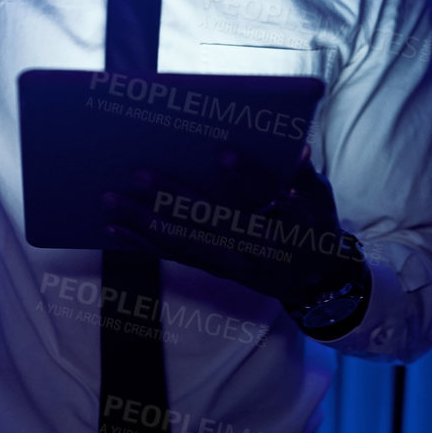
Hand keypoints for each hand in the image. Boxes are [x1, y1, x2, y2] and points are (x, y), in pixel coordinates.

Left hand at [101, 143, 366, 308]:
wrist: (315, 283)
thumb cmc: (317, 230)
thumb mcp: (321, 202)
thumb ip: (305, 177)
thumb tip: (296, 149)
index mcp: (288, 227)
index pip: (267, 197)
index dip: (247, 176)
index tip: (223, 152)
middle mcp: (255, 248)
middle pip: (210, 220)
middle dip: (172, 197)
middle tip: (139, 174)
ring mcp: (232, 263)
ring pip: (182, 242)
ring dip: (143, 223)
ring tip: (110, 202)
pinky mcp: (216, 269)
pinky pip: (175, 256)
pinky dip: (142, 244)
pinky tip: (114, 231)